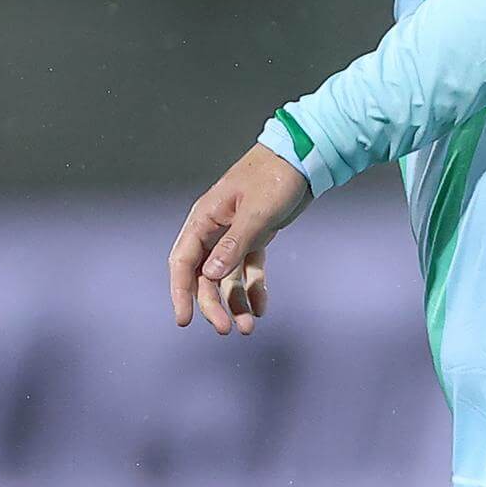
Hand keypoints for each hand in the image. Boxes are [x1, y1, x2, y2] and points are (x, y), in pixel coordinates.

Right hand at [169, 144, 308, 336]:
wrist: (305, 157)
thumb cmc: (276, 176)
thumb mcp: (257, 211)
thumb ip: (234, 243)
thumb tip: (209, 275)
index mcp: (205, 218)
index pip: (182, 261)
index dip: (180, 292)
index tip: (185, 321)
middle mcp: (215, 228)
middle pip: (204, 276)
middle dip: (213, 304)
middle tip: (227, 329)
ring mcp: (235, 234)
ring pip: (227, 277)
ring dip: (234, 302)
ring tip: (248, 328)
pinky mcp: (256, 236)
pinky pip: (249, 269)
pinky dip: (254, 288)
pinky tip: (262, 307)